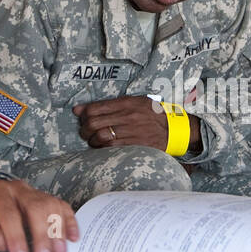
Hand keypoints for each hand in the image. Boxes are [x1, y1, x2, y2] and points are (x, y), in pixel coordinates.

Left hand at [0, 179, 79, 251]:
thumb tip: (3, 245)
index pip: (9, 214)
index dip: (16, 238)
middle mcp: (18, 190)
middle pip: (36, 207)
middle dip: (42, 235)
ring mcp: (34, 192)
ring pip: (52, 204)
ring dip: (59, 230)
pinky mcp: (45, 198)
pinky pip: (62, 205)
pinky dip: (70, 221)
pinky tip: (73, 237)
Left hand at [74, 96, 199, 151]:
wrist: (172, 130)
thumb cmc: (150, 115)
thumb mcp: (133, 102)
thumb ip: (107, 105)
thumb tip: (77, 110)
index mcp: (127, 103)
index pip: (95, 108)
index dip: (84, 114)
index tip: (83, 118)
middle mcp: (129, 116)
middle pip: (95, 123)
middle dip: (85, 129)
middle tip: (86, 132)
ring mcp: (132, 132)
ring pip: (101, 137)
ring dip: (93, 140)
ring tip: (93, 140)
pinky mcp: (135, 145)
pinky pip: (112, 148)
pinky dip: (102, 148)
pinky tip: (102, 147)